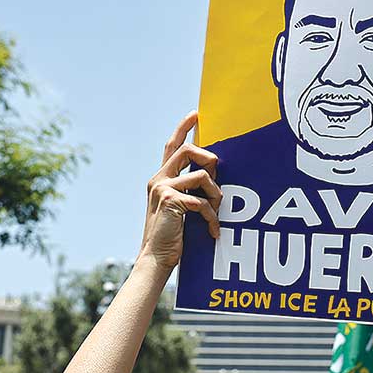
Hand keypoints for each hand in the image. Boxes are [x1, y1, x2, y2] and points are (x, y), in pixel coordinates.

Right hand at [140, 112, 220, 270]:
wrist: (156, 258)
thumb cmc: (172, 236)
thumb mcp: (180, 208)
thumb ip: (190, 190)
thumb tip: (213, 177)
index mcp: (161, 179)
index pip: (172, 146)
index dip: (184, 128)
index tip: (196, 114)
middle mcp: (159, 179)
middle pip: (188, 150)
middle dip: (209, 160)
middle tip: (217, 179)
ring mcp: (162, 188)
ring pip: (201, 176)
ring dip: (216, 195)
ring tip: (216, 213)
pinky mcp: (169, 200)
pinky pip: (202, 201)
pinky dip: (212, 217)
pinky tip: (212, 231)